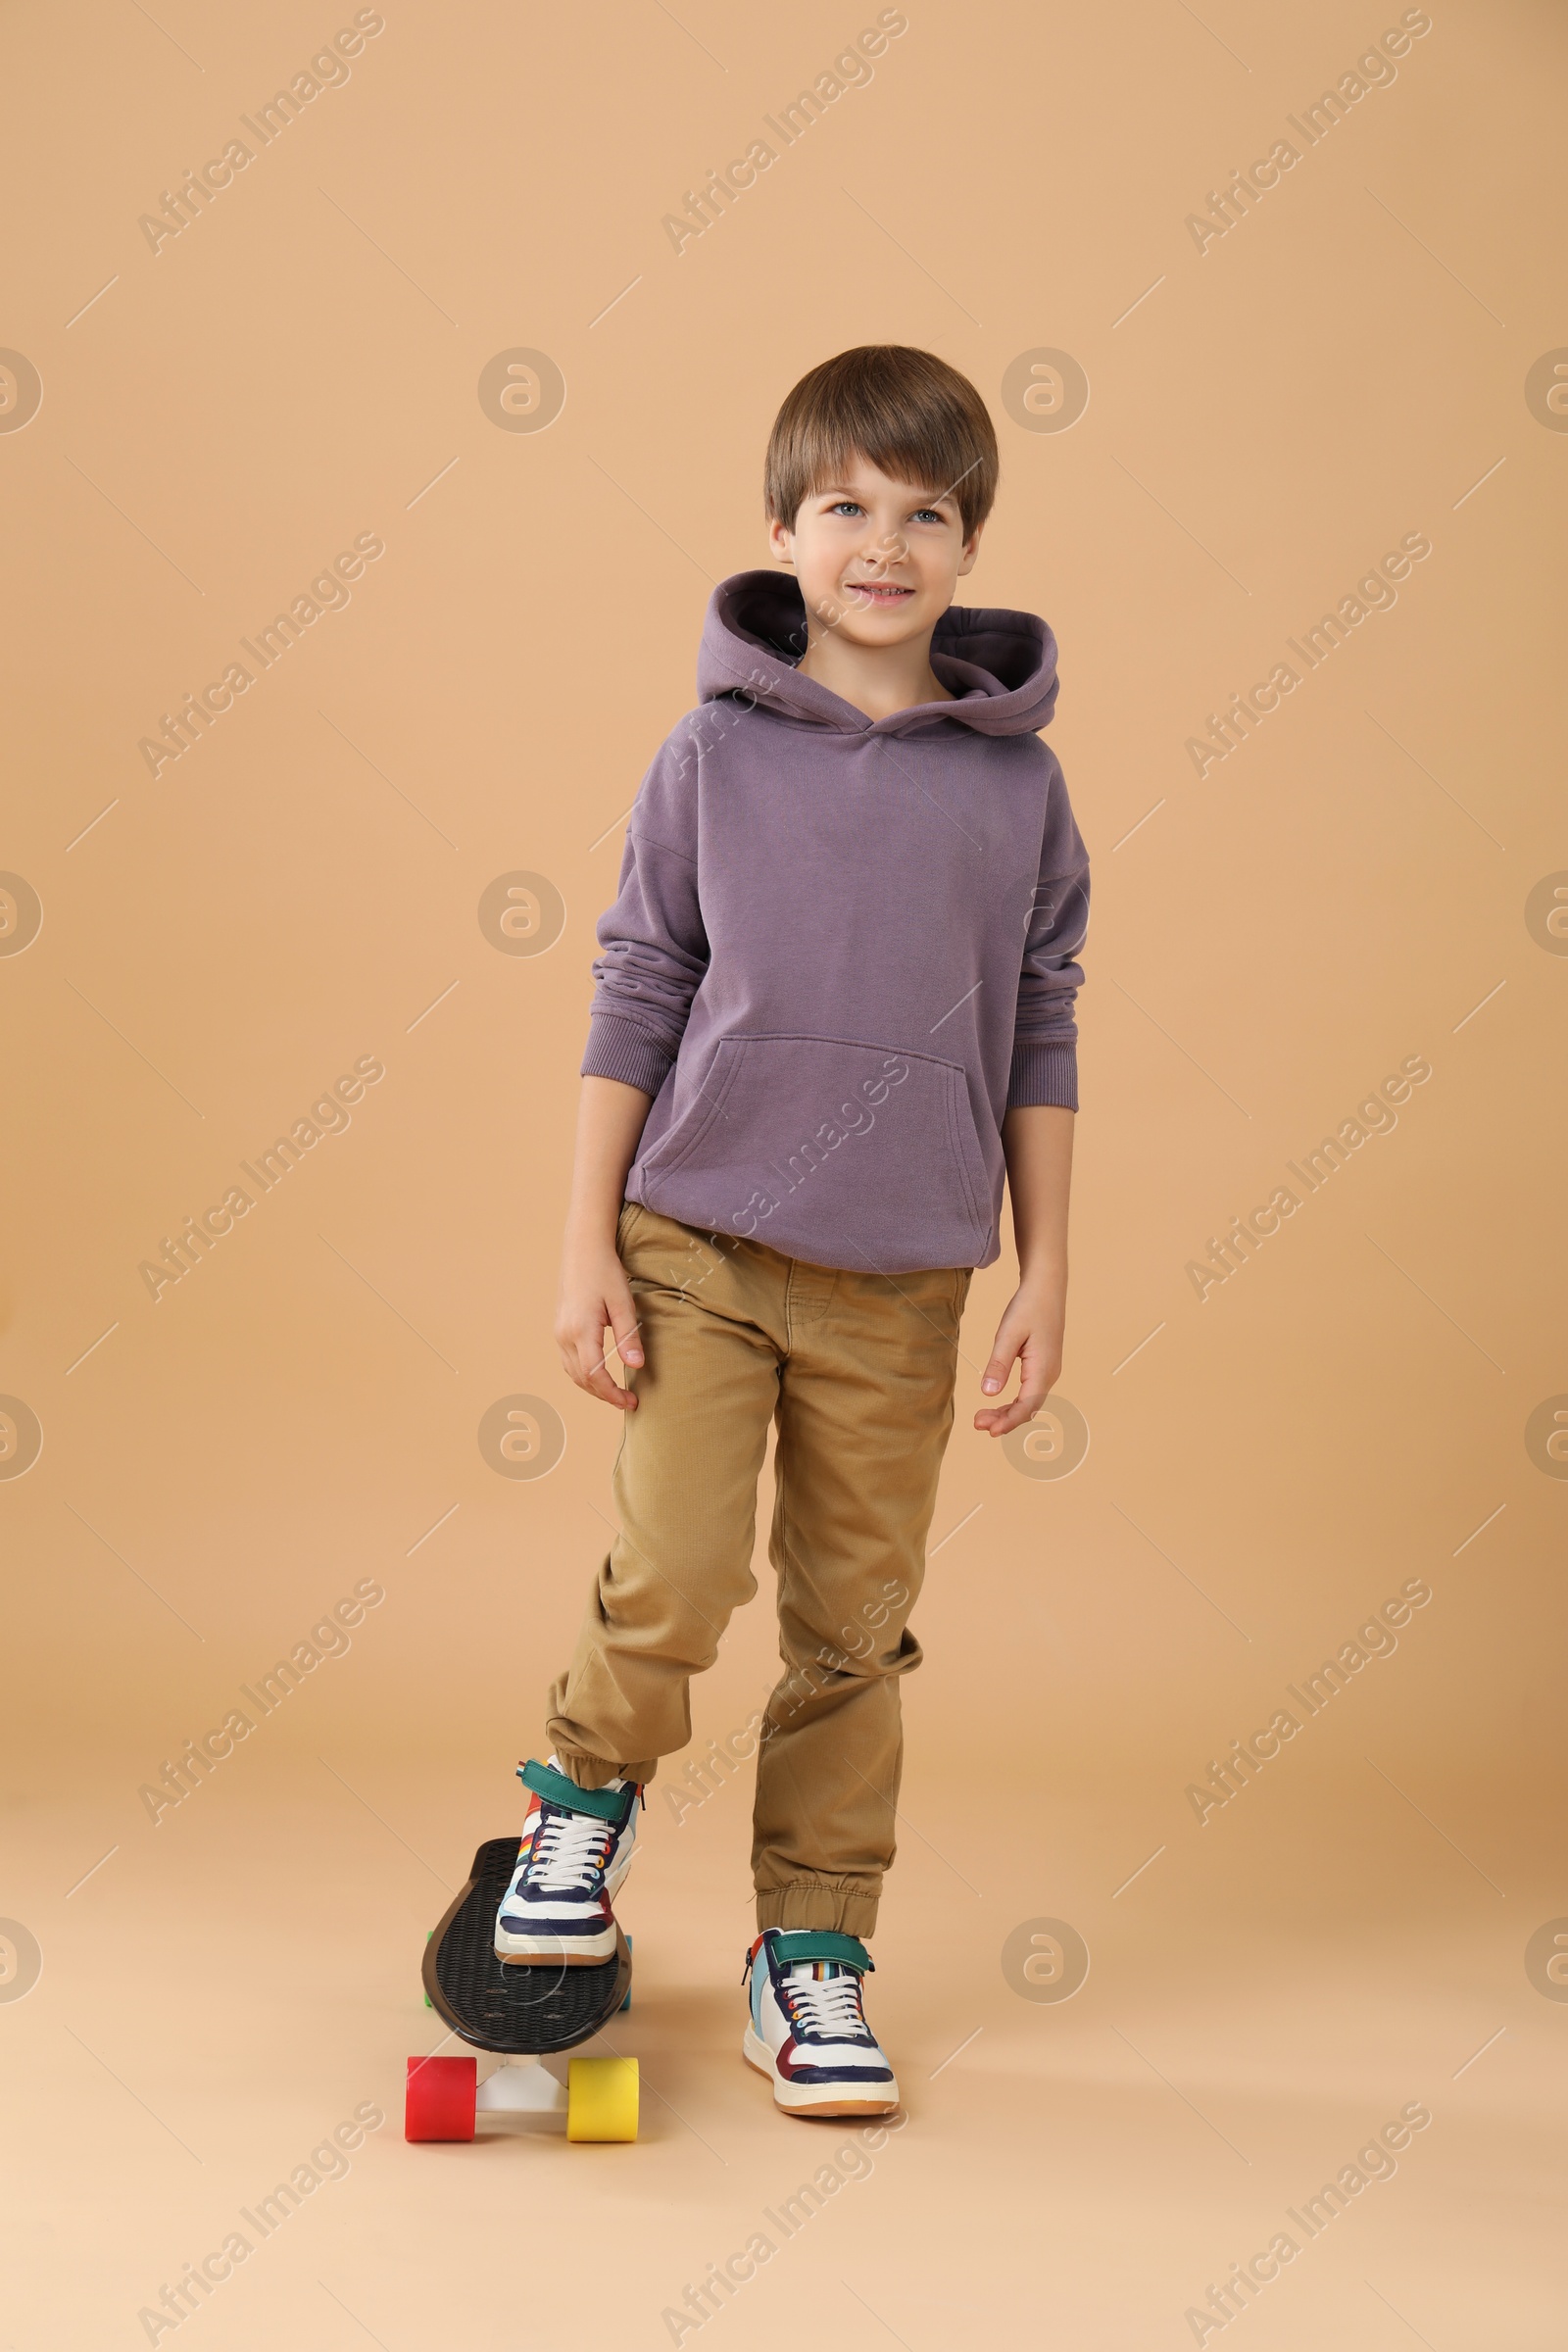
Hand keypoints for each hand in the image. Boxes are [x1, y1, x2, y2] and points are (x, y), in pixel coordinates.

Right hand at [555, 1237, 643, 1410]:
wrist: (583, 1249)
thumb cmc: (606, 1272)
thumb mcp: (623, 1303)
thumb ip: (628, 1336)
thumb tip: (636, 1366)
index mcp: (581, 1330)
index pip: (594, 1375)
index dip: (612, 1393)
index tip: (631, 1401)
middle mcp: (565, 1335)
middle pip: (582, 1379)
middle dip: (604, 1395)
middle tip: (628, 1401)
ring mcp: (559, 1332)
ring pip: (572, 1373)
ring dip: (592, 1387)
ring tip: (615, 1393)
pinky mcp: (560, 1328)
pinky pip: (568, 1361)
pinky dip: (583, 1375)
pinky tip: (598, 1376)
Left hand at [974, 1272, 1064, 1436]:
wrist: (1047, 1288)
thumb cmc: (1028, 1307)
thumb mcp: (1008, 1334)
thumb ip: (999, 1364)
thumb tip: (988, 1393)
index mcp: (1043, 1369)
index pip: (1027, 1406)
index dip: (1009, 1421)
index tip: (989, 1431)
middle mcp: (1050, 1374)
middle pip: (1028, 1408)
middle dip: (1004, 1419)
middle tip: (977, 1423)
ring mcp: (1049, 1371)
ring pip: (1029, 1402)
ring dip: (1008, 1412)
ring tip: (983, 1417)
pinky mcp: (1043, 1366)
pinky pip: (1029, 1392)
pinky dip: (1014, 1402)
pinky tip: (998, 1404)